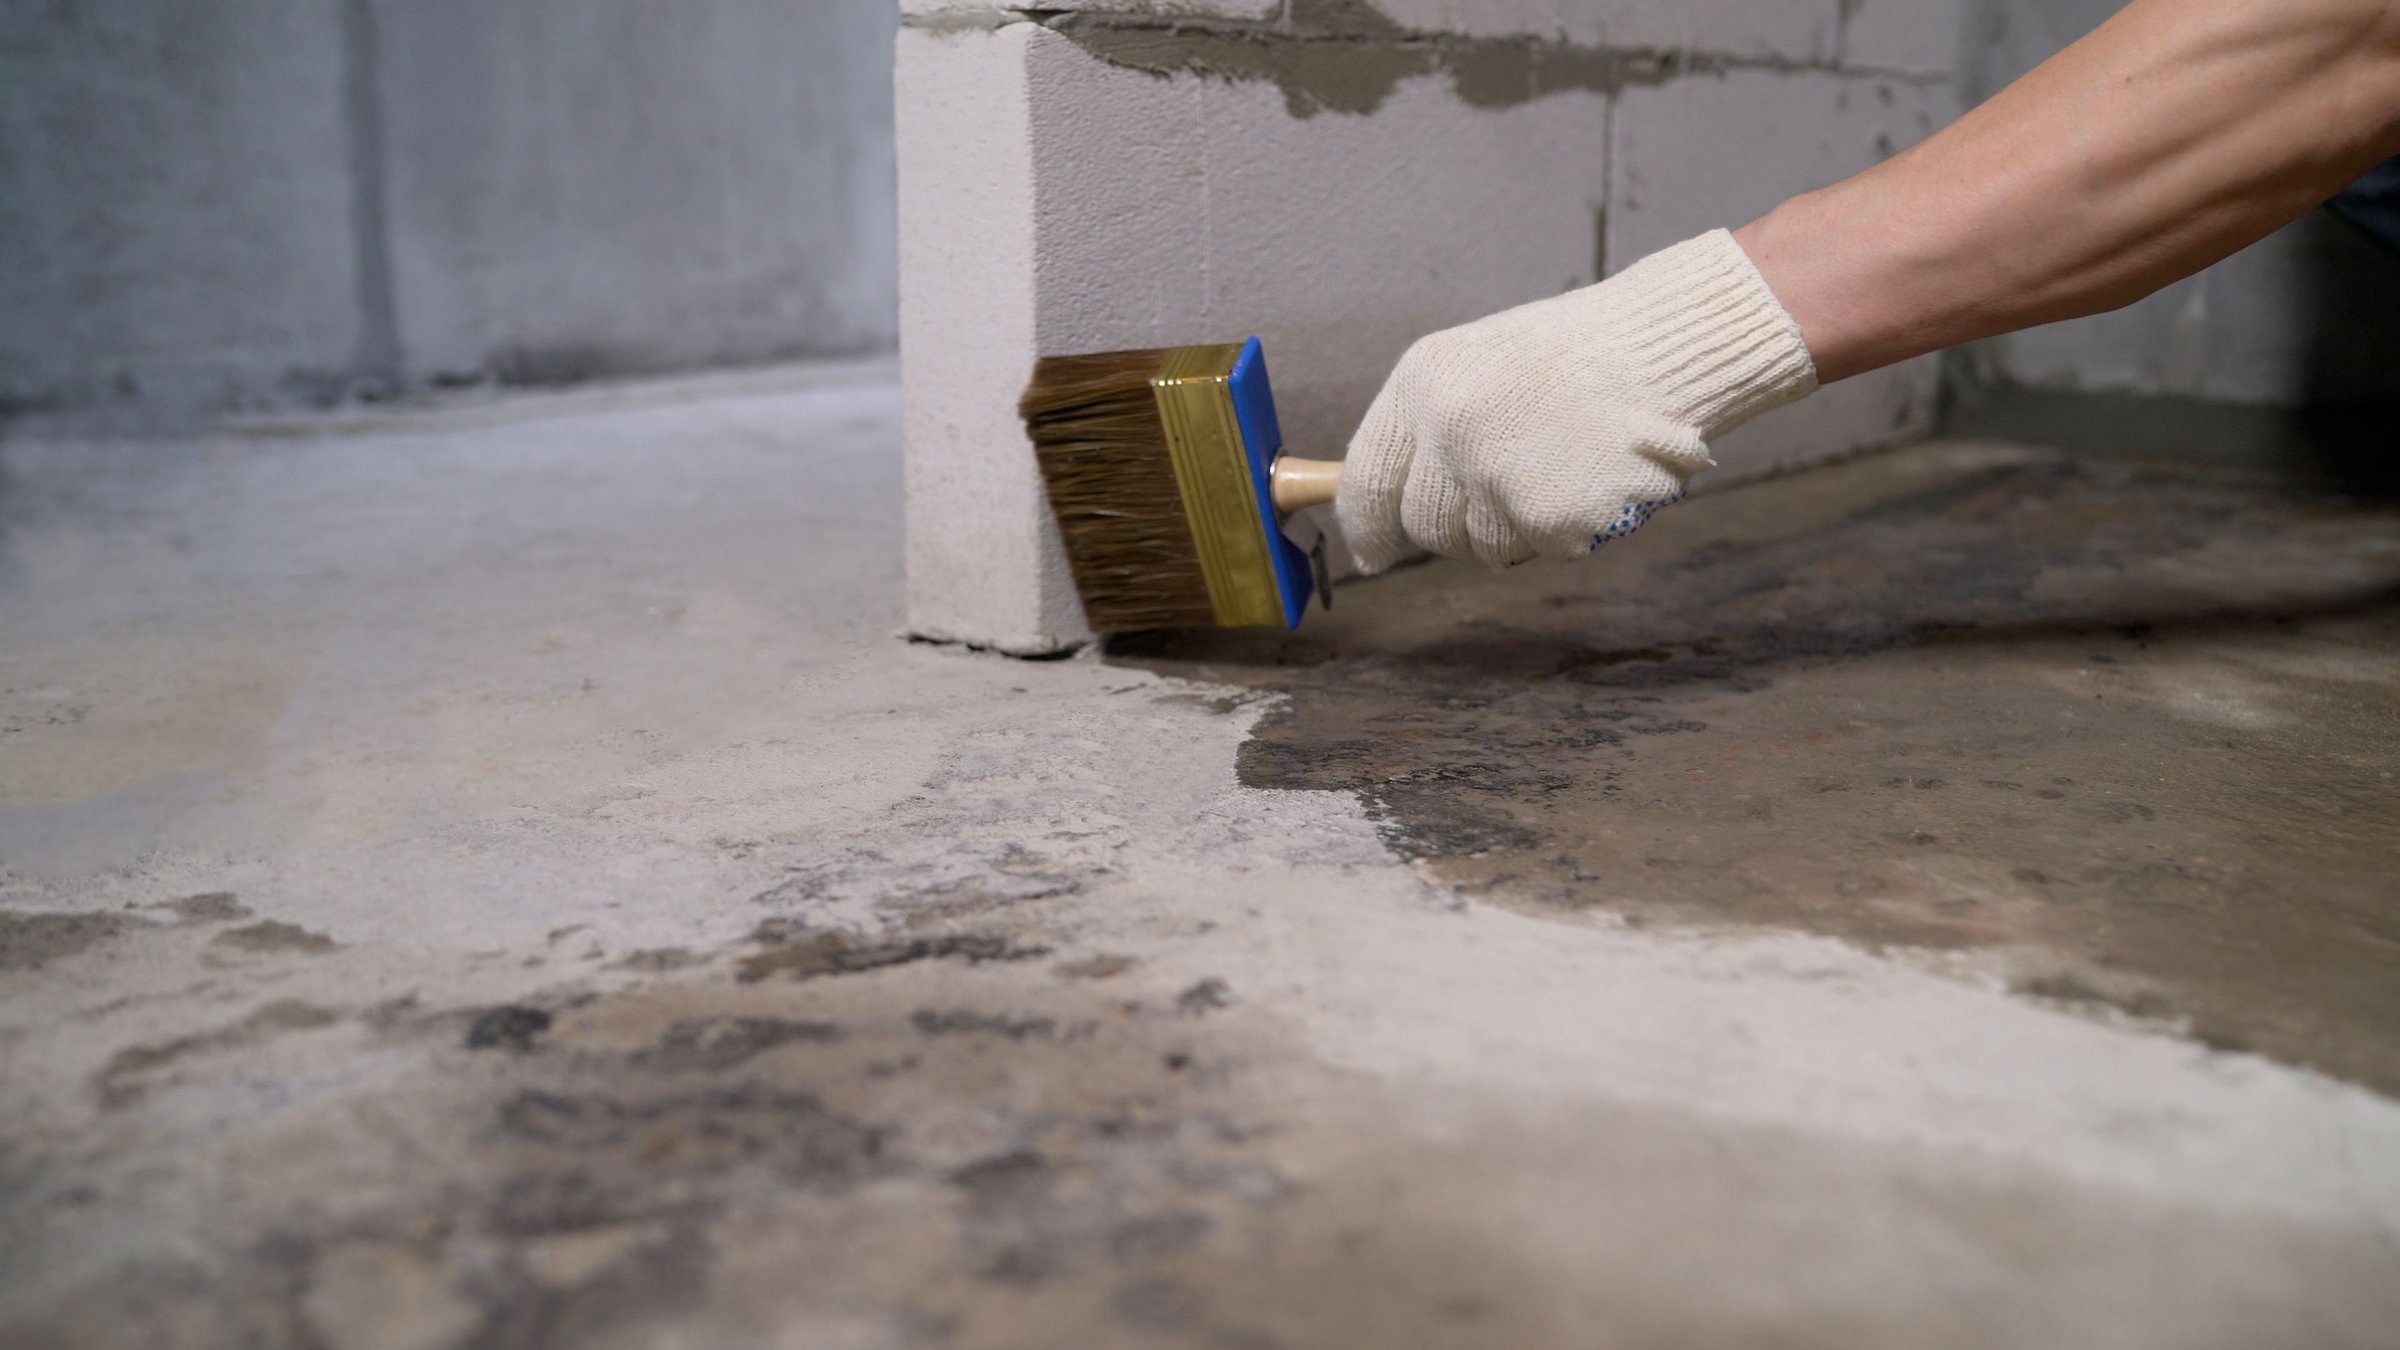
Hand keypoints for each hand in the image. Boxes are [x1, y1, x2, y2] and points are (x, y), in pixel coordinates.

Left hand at [1334, 230, 1816, 572]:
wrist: (1663, 348)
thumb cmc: (1573, 357)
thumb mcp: (1476, 364)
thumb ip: (1426, 428)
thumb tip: (1385, 509)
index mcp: (1421, 385)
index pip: (1368, 479)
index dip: (1367, 526)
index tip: (1372, 554)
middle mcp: (1448, 432)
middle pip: (1422, 526)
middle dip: (1455, 526)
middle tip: (1506, 490)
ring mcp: (1496, 478)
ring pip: (1478, 546)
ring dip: (1512, 526)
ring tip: (1555, 467)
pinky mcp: (1547, 517)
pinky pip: (1534, 549)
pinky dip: (1560, 529)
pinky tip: (1584, 480)